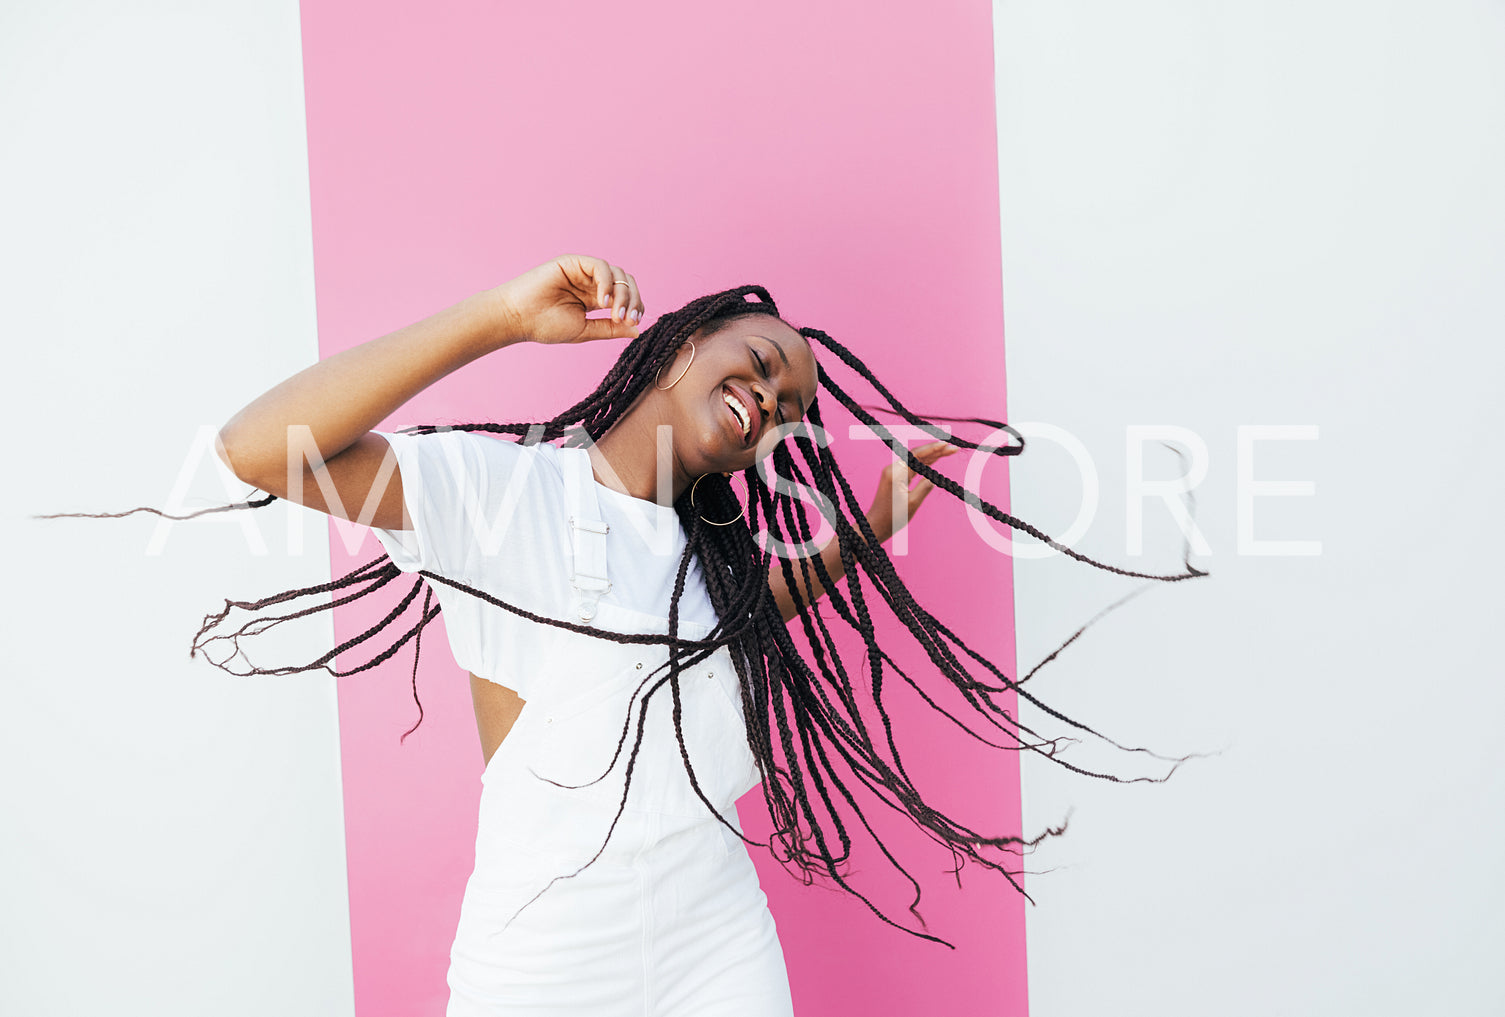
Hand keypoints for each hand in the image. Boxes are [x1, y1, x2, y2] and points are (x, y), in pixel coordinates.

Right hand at [487, 254, 645, 344]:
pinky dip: (607, 282)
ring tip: (614, 313)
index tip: (633, 323)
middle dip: (632, 300)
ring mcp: (583, 271)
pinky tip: (602, 301)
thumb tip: (637, 330)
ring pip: (617, 274)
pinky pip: (600, 267)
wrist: (519, 318)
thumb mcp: (585, 330)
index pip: (626, 297)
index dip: (635, 307)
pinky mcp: (574, 262)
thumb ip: (610, 328)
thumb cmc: (546, 325)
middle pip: (625, 283)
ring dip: (622, 294)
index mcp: (595, 298)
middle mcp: (592, 283)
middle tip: (627, 318)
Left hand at [863, 441, 959, 542]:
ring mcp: (894, 473)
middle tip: (953, 448)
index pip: (916, 455)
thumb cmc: (892, 518)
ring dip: (932, 456)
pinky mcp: (896, 478)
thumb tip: (934, 477)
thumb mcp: (912, 504)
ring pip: (916, 460)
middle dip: (936, 450)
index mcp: (895, 473)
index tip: (946, 445)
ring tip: (948, 451)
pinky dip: (925, 464)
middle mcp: (893, 470)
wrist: (876, 526)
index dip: (933, 449)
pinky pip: (912, 467)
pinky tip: (935, 460)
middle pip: (917, 455)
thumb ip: (924, 488)